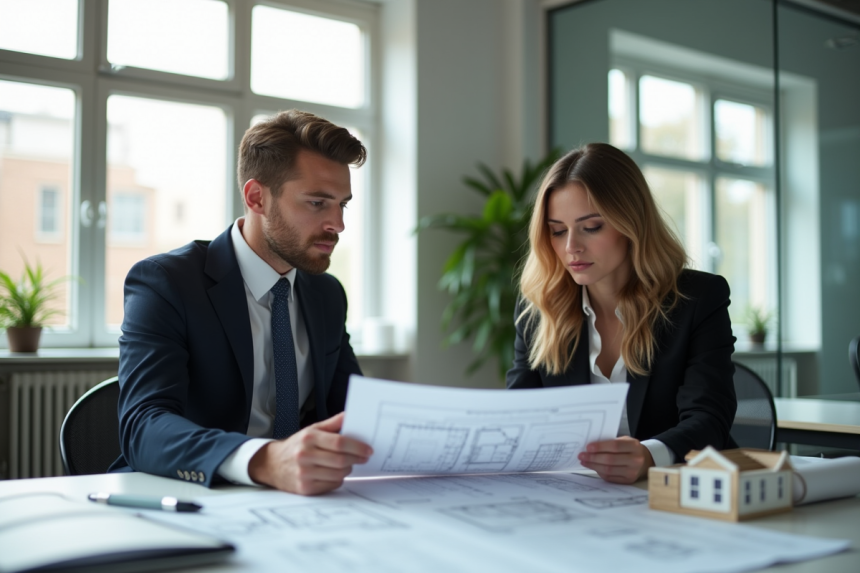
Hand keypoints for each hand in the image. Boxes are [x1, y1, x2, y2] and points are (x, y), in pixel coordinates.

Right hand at [248, 412, 372, 494]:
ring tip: (348, 464)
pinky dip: (338, 479)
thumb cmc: (297, 446)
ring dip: (348, 469)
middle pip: (341, 460)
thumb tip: (352, 415)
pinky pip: (332, 485)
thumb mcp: (312, 429)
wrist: (273, 464)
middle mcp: (305, 456)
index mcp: (309, 438)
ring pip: (339, 474)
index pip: (339, 443)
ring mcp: (304, 474)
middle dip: (356, 459)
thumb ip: (333, 423)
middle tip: (363, 457)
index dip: (357, 447)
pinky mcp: (305, 488)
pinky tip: (335, 473)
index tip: (368, 449)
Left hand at [578, 436, 653, 483]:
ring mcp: (632, 472)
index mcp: (634, 446)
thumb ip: (610, 442)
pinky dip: (599, 472)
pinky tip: (593, 467)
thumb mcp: (624, 440)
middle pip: (610, 460)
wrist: (645, 460)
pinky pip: (610, 477)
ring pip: (608, 470)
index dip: (600, 447)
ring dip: (593, 465)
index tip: (588, 447)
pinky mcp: (628, 481)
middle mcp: (635, 460)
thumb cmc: (630, 448)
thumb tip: (590, 446)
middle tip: (581, 455)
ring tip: (584, 461)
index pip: (615, 446)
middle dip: (593, 457)